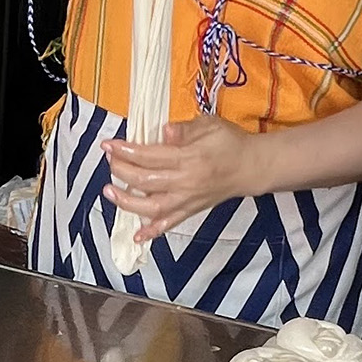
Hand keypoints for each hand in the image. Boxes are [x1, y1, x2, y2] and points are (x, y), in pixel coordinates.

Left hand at [103, 115, 266, 241]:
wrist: (252, 167)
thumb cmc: (230, 142)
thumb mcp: (209, 125)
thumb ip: (184, 129)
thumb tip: (163, 131)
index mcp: (190, 158)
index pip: (150, 156)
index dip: (125, 150)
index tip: (108, 145)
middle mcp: (186, 182)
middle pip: (146, 180)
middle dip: (121, 171)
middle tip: (109, 160)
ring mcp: (188, 199)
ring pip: (153, 207)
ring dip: (128, 202)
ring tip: (110, 192)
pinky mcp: (192, 210)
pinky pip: (170, 224)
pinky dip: (153, 232)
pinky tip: (137, 236)